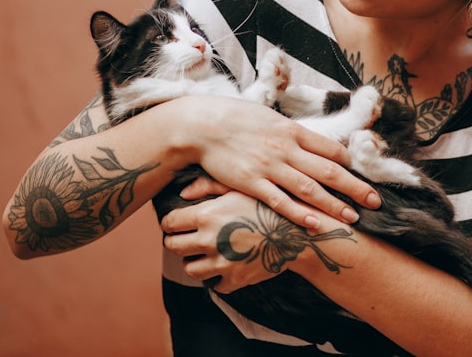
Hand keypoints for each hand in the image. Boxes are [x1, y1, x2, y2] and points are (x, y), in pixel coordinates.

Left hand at [161, 192, 356, 293]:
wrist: (301, 232)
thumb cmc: (271, 203)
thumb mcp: (241, 186)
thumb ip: (208, 186)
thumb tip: (183, 193)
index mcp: (206, 215)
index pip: (169, 223)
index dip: (172, 222)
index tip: (178, 222)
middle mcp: (209, 241)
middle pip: (174, 247)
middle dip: (178, 241)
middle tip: (188, 236)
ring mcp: (221, 263)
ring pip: (191, 269)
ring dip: (195, 261)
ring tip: (206, 252)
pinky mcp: (235, 280)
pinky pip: (215, 286)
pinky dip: (218, 278)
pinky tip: (226, 265)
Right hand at [171, 95, 380, 228]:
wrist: (202, 125)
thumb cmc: (236, 119)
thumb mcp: (270, 118)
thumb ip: (291, 133)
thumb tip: (309, 141)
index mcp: (293, 130)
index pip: (331, 149)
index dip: (350, 165)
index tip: (363, 177)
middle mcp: (287, 148)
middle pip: (329, 171)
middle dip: (355, 188)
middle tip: (375, 202)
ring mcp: (270, 166)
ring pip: (309, 189)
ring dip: (334, 204)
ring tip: (352, 218)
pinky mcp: (252, 183)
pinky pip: (280, 202)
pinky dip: (300, 214)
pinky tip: (316, 224)